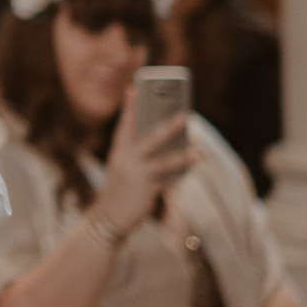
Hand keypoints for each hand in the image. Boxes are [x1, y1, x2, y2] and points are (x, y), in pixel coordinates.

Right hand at [91, 84, 193, 231]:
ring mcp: (137, 176)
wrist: (108, 218)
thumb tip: (166, 139)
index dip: (130, 107)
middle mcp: (126, 161)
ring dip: (182, 156)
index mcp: (118, 152)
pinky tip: (192, 167)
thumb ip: (137, 153)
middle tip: (185, 114)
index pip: (124, 125)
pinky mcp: (146, 192)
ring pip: (164, 162)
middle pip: (150, 140)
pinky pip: (168, 181)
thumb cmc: (119, 187)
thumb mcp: (122, 166)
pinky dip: (180, 174)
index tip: (133, 88)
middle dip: (169, 126)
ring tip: (198, 151)